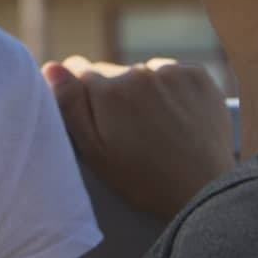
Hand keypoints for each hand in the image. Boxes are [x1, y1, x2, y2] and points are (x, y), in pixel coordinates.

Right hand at [43, 56, 234, 220]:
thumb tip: (52, 66)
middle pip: (112, 72)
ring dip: (143, 91)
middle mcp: (138, 72)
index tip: (96, 118)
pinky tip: (177, 118)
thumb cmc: (143, 180)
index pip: (79, 70)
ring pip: (143, 73)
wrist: (205, 191)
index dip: (83, 94)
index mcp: (108, 90)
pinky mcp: (198, 74)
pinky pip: (172, 73)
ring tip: (155, 128)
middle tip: (128, 132)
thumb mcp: (95, 153)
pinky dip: (171, 89)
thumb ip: (70, 106)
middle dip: (113, 94)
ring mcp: (171, 71)